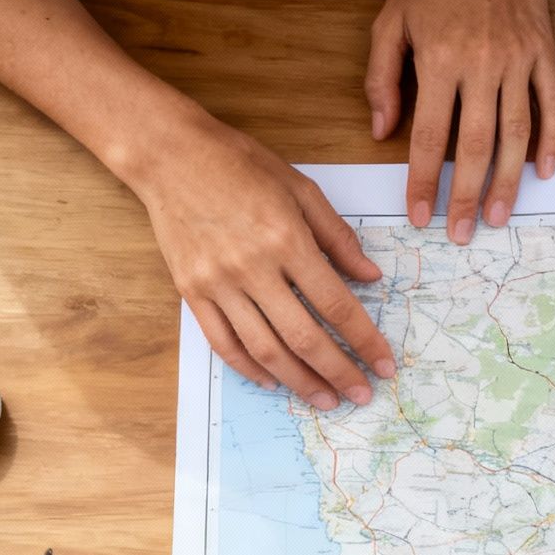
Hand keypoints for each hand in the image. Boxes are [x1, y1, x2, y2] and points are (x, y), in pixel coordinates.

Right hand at [133, 112, 395, 409]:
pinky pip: (223, 342)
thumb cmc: (239, 163)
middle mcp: (253, 268)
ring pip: (264, 349)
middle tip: (362, 395)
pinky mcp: (191, 292)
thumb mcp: (301, 188)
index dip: (364, 340)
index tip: (384, 364)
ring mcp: (218, 284)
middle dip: (338, 372)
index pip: (336, 304)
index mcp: (287, 240)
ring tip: (325, 399)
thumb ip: (338, 237)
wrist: (170, 155)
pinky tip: (272, 381)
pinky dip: (249, 368)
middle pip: (303, 337)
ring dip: (298, 381)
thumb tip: (371, 277)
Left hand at [366, 0, 554, 243]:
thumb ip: (382, 77)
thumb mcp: (390, 20)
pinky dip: (552, 141)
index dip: (423, 181)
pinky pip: (552, 105)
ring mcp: (519, 59)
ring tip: (501, 216)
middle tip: (463, 234)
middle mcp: (482, 64)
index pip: (429, 137)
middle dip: (468, 196)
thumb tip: (380, 130)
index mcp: (440, 59)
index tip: (419, 215)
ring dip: (509, 181)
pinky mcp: (544, 51)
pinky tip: (544, 172)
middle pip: (477, 146)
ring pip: (517, 133)